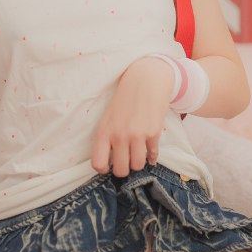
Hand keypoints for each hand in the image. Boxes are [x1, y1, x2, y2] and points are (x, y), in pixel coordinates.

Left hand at [90, 56, 174, 176]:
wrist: (145, 81)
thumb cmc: (124, 101)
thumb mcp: (108, 118)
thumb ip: (106, 139)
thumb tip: (108, 164)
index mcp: (104, 132)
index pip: (98, 164)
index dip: (104, 169)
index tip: (109, 165)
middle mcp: (119, 136)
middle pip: (121, 170)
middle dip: (124, 169)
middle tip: (126, 162)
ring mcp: (137, 135)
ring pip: (138, 166)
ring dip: (138, 163)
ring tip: (137, 155)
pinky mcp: (153, 133)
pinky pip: (153, 156)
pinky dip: (152, 157)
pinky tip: (150, 153)